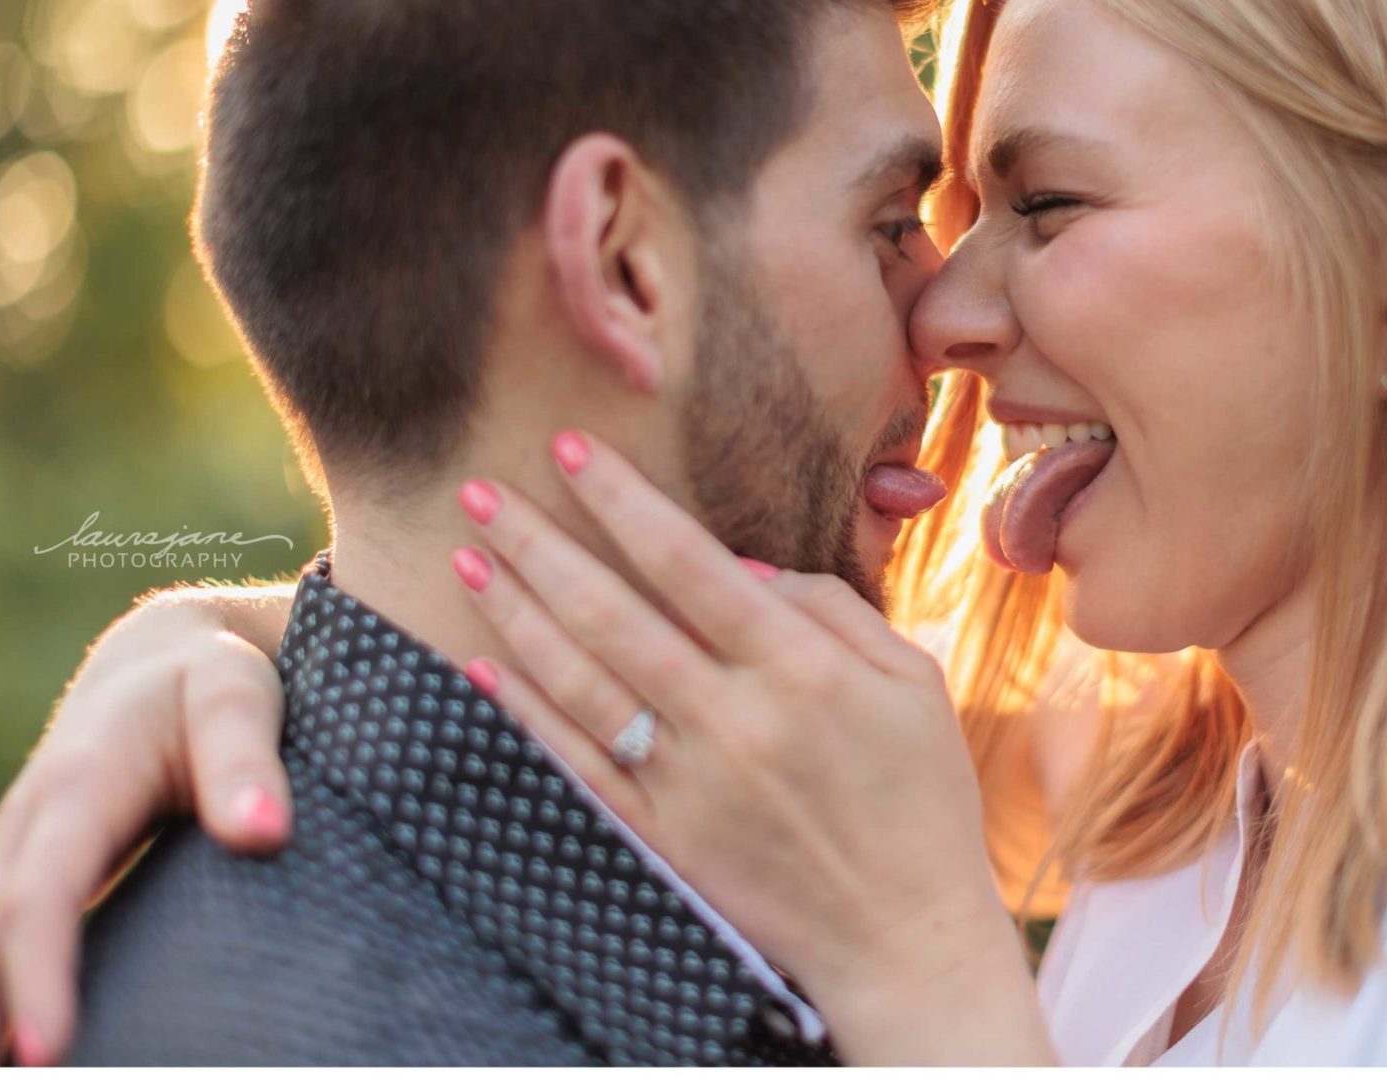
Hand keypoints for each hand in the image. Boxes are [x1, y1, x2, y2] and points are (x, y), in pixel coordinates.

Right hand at [0, 586, 293, 1065]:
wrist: (165, 660)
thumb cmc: (212, 681)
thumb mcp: (237, 696)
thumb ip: (247, 759)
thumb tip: (264, 833)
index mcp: (75, 785)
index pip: (40, 896)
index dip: (38, 975)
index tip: (48, 1053)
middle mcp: (27, 830)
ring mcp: (19, 862)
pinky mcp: (30, 885)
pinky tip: (14, 1069)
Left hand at [453, 432, 1053, 1064]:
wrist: (905, 936)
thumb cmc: (920, 796)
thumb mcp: (912, 681)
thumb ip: (832, 608)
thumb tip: (742, 566)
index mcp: (799, 668)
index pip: (689, 563)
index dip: (623, 501)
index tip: (570, 449)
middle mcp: (734, 719)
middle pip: (613, 613)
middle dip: (539, 544)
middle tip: (479, 489)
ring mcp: (690, 782)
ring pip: (581, 682)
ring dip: (516, 615)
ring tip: (466, 558)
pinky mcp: (664, 837)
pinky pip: (579, 765)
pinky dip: (527, 715)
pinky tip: (484, 666)